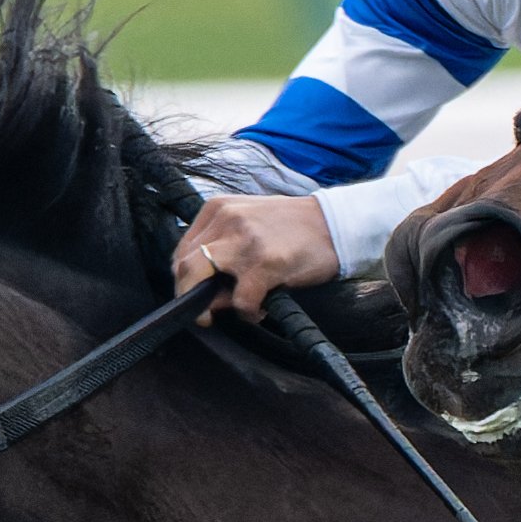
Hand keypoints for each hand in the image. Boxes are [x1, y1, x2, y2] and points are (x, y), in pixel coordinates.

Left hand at [173, 192, 339, 317]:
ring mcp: (244, 241)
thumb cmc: (297, 229)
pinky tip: (259, 310)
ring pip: (198, 276)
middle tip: (202, 312)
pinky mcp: (265, 263)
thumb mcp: (252, 227)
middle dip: (187, 293)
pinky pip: (241, 299)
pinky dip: (247, 312)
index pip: (182, 247)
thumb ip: (226, 250)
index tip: (196, 292)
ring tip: (227, 311)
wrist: (337, 224)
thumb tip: (211, 292)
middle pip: (183, 263)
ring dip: (206, 304)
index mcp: (218, 209)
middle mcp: (226, 220)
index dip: (184, 277)